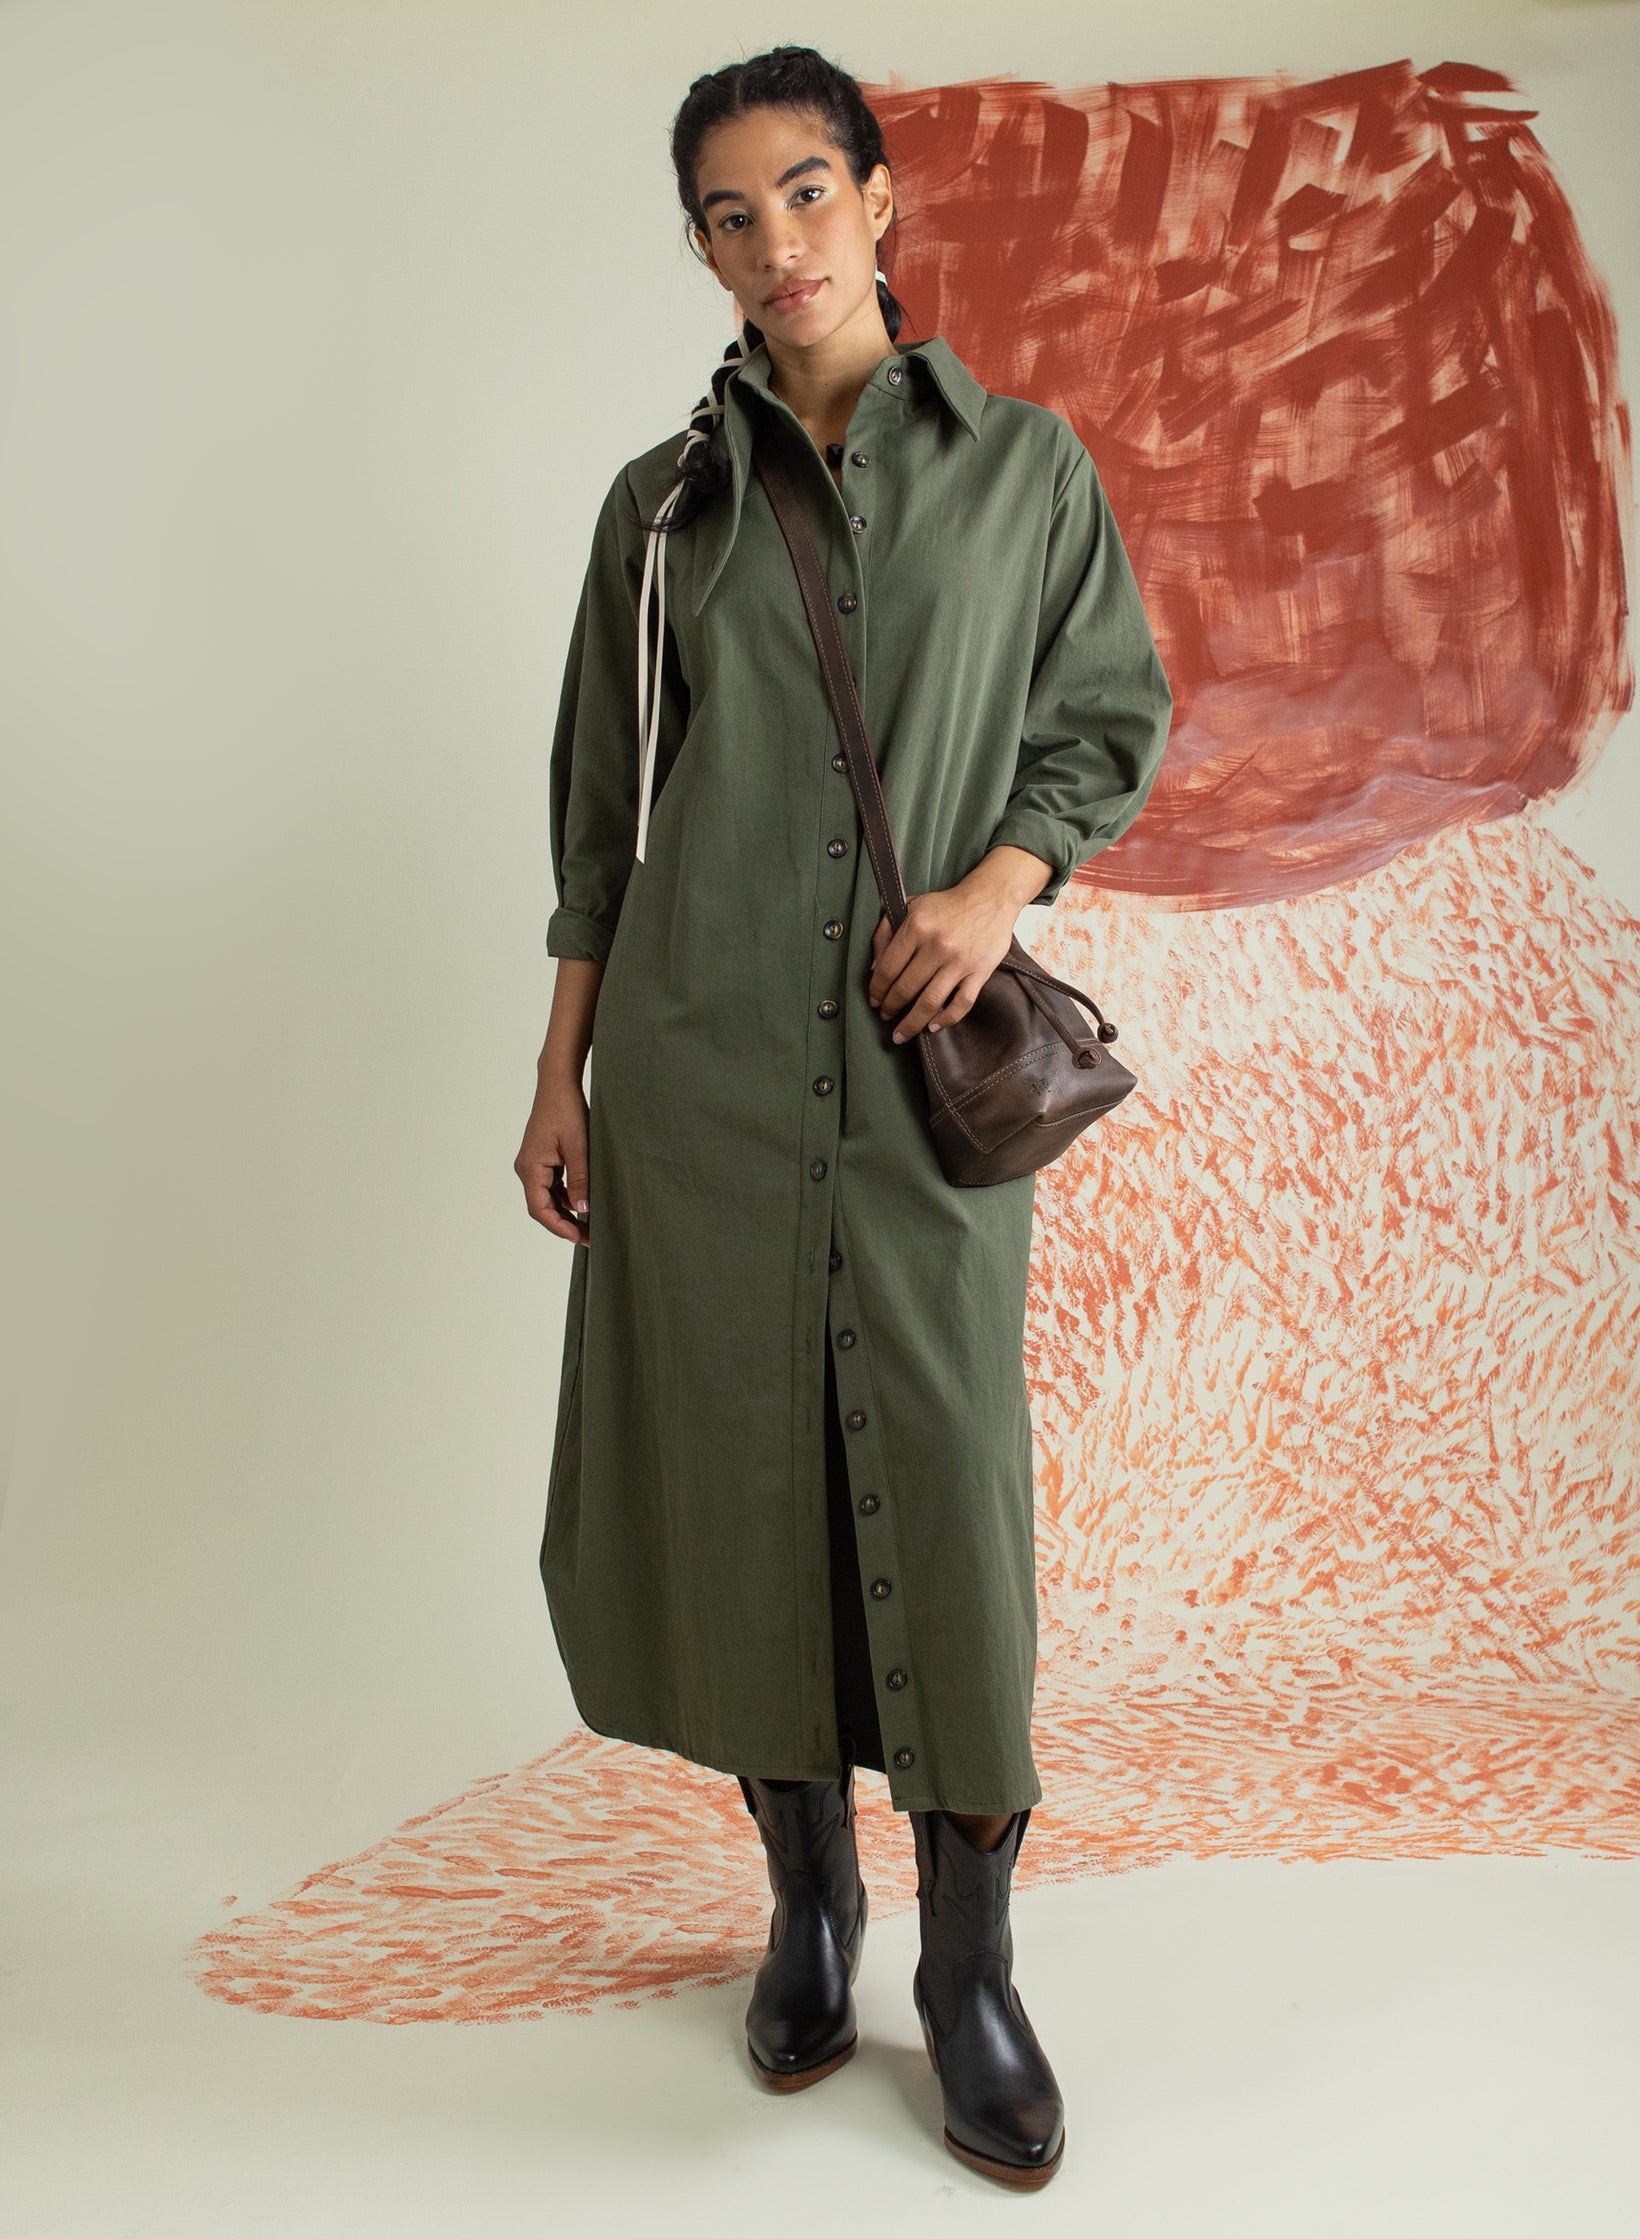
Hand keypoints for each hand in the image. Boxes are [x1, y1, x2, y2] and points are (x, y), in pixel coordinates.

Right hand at [515, 1072, 591, 1244]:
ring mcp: (534, 1164)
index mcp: (530, 1168)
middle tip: (591, 1236)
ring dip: (568, 1210)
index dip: (559, 1227)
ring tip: (591, 1223)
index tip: (579, 1238)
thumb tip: (583, 1209)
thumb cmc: (567, 1111)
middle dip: (566, 1223)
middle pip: (543, 1207)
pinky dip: (567, 1195)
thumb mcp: (579, 1148)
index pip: (540, 1209)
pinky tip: (585, 1201)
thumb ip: (580, 1180)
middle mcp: (527, 1169)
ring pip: (549, 1197)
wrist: (558, 1084)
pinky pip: (553, 1185)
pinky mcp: (543, 1159)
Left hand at [867, 845, 1051, 1042]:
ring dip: (912, 1023)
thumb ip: (886, 933)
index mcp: (917, 927)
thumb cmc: (946, 906)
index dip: (877, 989)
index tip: (874, 1000)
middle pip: (906, 988)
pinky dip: (946, 1019)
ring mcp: (960, 961)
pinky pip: (962, 1004)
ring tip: (902, 1033)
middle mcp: (937, 945)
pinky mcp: (980, 972)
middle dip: (891, 1008)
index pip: (888, 968)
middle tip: (885, 1016)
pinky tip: (933, 1026)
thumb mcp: (909, 907)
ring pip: (930, 1002)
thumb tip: (874, 969)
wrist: (990, 899)